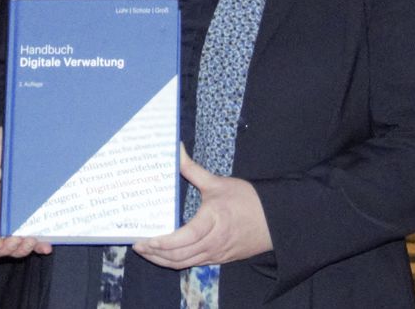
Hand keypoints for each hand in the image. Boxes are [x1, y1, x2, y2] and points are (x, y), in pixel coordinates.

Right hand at [0, 127, 52, 257]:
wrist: (20, 138)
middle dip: (7, 248)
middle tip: (20, 241)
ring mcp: (16, 215)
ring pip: (15, 243)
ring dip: (23, 249)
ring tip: (33, 242)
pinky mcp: (32, 213)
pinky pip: (34, 233)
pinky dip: (40, 244)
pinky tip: (47, 246)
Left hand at [131, 147, 270, 270]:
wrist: (276, 220)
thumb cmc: (248, 200)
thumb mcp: (219, 183)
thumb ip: (193, 169)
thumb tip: (177, 150)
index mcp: (212, 222)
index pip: (182, 239)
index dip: (162, 243)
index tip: (145, 239)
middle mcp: (213, 242)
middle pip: (178, 256)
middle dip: (155, 254)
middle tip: (138, 245)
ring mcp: (216, 253)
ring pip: (184, 264)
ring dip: (163, 261)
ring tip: (147, 252)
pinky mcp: (219, 259)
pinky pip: (193, 264)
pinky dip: (176, 262)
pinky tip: (166, 255)